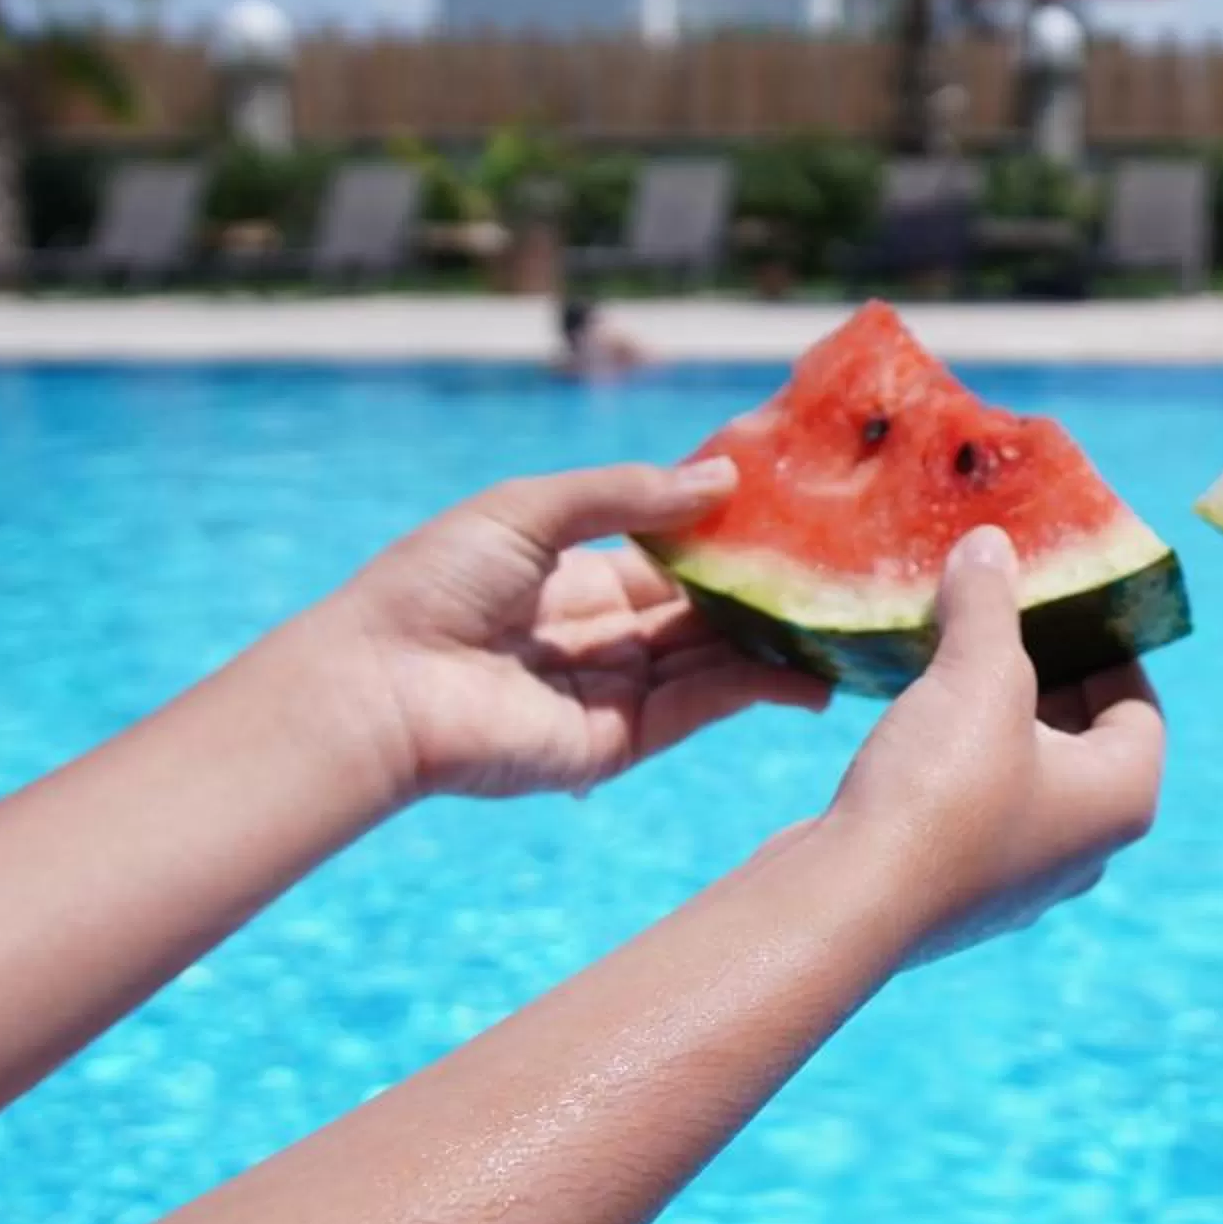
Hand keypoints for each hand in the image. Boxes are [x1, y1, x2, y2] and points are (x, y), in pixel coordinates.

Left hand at [327, 462, 829, 800]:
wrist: (380, 685)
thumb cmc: (434, 584)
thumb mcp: (530, 510)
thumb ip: (627, 495)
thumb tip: (723, 480)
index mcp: (570, 579)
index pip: (666, 558)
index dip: (722, 536)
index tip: (788, 511)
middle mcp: (599, 637)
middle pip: (698, 611)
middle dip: (760, 590)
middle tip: (837, 566)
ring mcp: (613, 693)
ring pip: (712, 660)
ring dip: (773, 641)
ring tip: (843, 618)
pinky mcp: (619, 742)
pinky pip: (700, 708)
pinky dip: (757, 689)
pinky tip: (807, 671)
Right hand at [822, 525, 1164, 961]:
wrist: (847, 904)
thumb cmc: (941, 789)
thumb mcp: (975, 675)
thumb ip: (990, 604)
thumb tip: (992, 544)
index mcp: (1123, 799)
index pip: (1141, 708)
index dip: (1108, 646)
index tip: (1066, 602)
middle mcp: (1084, 848)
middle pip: (1084, 740)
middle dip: (1045, 676)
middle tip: (1003, 620)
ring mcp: (1020, 877)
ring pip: (1023, 775)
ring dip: (993, 719)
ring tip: (951, 662)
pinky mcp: (956, 890)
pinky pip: (973, 807)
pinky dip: (955, 762)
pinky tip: (911, 725)